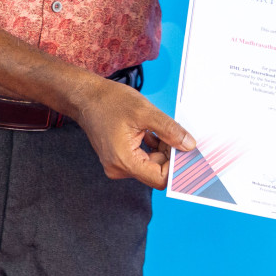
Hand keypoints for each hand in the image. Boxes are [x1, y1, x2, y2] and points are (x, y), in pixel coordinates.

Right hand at [70, 78, 194, 188]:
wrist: (86, 97)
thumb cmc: (110, 102)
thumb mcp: (145, 112)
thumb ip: (169, 130)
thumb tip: (189, 145)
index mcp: (124, 161)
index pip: (159, 178)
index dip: (175, 165)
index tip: (184, 149)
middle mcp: (118, 168)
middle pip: (156, 171)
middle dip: (168, 153)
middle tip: (174, 133)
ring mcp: (117, 165)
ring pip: (150, 164)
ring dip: (160, 148)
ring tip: (158, 128)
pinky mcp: (118, 158)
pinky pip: (142, 159)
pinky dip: (151, 146)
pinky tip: (149, 131)